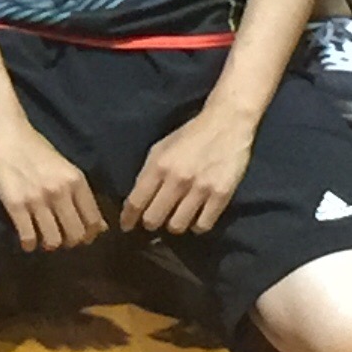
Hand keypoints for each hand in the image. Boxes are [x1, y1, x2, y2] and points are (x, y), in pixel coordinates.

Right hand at [0, 113, 104, 253]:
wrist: (5, 133)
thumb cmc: (35, 148)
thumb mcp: (65, 167)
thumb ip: (80, 195)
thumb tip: (101, 227)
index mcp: (76, 181)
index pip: (93, 221)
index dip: (90, 235)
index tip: (82, 237)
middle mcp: (60, 192)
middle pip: (76, 235)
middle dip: (70, 242)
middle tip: (61, 239)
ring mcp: (37, 199)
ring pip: (53, 241)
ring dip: (50, 245)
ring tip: (44, 239)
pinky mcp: (15, 204)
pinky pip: (28, 237)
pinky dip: (29, 244)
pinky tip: (27, 240)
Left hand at [123, 101, 254, 234]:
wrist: (226, 124)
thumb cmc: (190, 136)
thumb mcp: (161, 148)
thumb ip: (149, 173)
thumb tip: (137, 200)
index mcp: (159, 165)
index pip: (136, 201)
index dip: (128, 218)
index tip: (126, 227)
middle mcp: (177, 179)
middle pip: (154, 219)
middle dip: (150, 223)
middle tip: (153, 221)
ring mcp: (200, 188)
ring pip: (177, 226)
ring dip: (174, 225)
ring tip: (176, 217)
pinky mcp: (221, 195)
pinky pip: (203, 225)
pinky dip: (197, 226)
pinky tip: (196, 218)